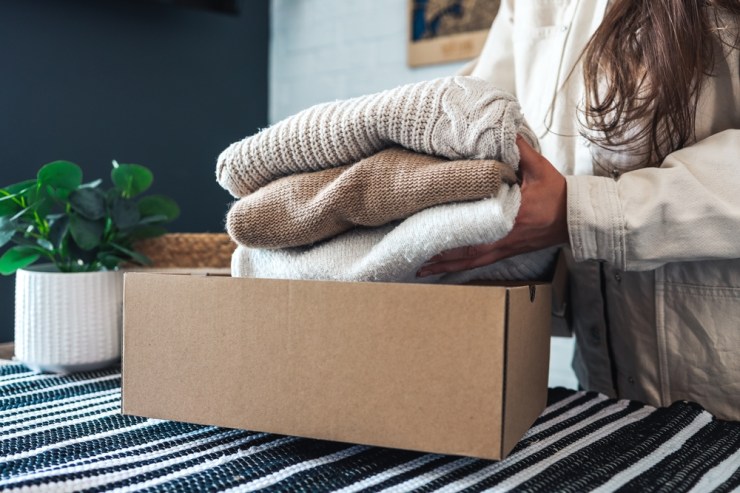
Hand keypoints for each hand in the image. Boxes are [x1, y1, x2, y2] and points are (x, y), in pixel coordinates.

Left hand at [417, 136, 568, 276]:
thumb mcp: (540, 168)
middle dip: (439, 254)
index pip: (477, 224)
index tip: (429, 226)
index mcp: (511, 215)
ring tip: (419, 268)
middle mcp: (504, 237)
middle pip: (466, 250)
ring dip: (445, 266)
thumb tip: (503, 127)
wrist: (574, 217)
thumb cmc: (557, 193)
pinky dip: (459, 267)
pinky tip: (443, 270)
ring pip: (469, 261)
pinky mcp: (505, 253)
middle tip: (411, 254)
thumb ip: (520, 149)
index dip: (453, 228)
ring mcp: (504, 248)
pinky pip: (478, 264)